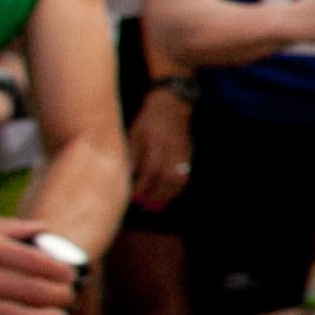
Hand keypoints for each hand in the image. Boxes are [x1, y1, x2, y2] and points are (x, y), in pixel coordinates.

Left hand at [128, 90, 193, 209]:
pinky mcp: (189, 155)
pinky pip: (185, 176)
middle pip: (167, 178)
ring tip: (157, 207)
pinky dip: (177, 189)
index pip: (151, 169)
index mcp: (157, 143)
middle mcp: (173, 150)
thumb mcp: (135, 133)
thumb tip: (126, 176)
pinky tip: (169, 195)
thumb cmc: (149, 120)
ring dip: (168, 196)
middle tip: (145, 208)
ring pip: (179, 179)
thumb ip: (133, 155)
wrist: (172, 106)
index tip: (134, 199)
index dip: (143, 186)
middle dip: (156, 196)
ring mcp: (183, 153)